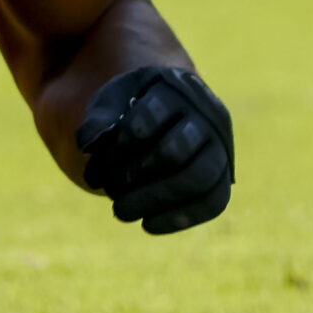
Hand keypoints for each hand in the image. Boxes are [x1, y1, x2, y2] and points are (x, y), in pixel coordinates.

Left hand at [76, 66, 233, 233]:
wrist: (170, 109)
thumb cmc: (133, 105)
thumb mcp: (112, 100)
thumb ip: (99, 117)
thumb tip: (88, 144)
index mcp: (177, 87)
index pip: (152, 112)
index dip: (123, 137)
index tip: (97, 153)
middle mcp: (206, 115)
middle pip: (175, 150)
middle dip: (135, 175)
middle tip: (108, 191)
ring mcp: (220, 146)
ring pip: (199, 177)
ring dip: (156, 199)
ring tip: (120, 212)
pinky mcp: (224, 176)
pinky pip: (212, 201)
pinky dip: (180, 217)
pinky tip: (148, 225)